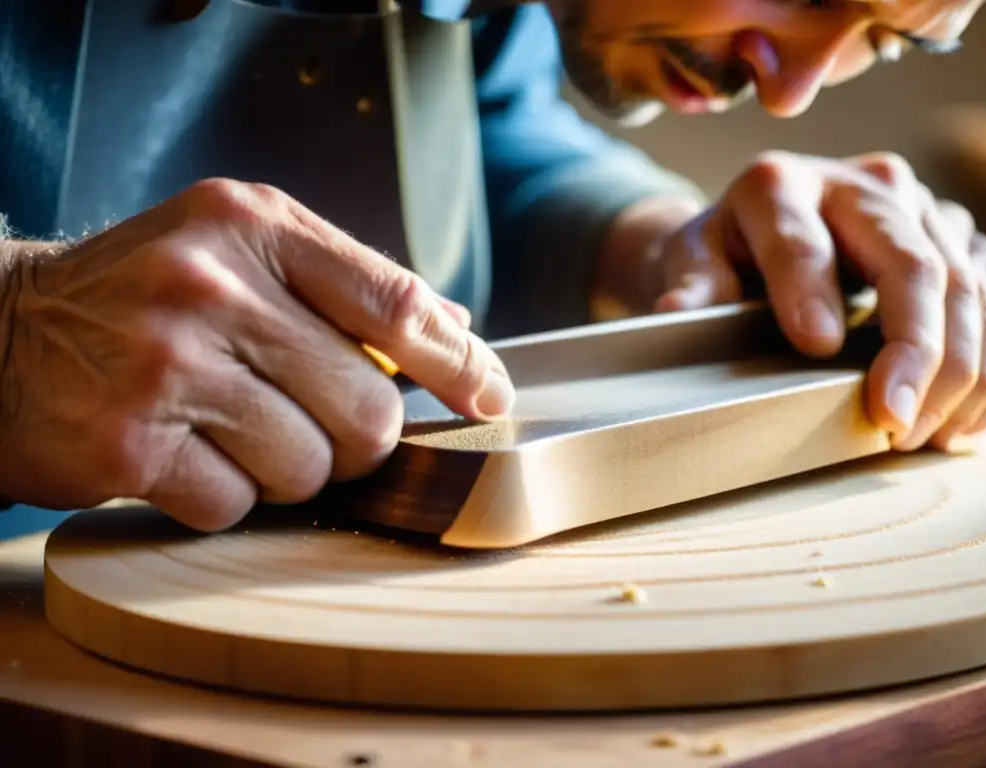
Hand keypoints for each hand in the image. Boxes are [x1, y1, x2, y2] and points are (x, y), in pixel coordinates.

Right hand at [0, 179, 513, 528]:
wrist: (4, 333)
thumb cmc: (144, 297)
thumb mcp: (242, 251)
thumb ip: (349, 284)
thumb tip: (455, 329)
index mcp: (255, 227)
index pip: (395, 302)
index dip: (458, 362)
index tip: (489, 396)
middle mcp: (213, 286)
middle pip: (367, 408)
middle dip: (355, 437)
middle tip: (308, 421)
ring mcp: (169, 365)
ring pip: (310, 466)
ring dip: (286, 468)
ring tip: (231, 431)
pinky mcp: (130, 444)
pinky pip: (237, 504)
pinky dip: (225, 495)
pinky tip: (184, 456)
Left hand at [651, 151, 985, 451]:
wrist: (766, 226)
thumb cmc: (726, 251)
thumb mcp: (692, 259)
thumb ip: (692, 283)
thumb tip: (677, 311)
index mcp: (784, 182)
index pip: (802, 240)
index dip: (809, 293)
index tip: (815, 350)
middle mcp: (866, 184)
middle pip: (914, 264)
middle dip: (916, 353)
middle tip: (893, 426)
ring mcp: (923, 209)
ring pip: (970, 288)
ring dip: (964, 372)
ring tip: (925, 436)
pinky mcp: (960, 241)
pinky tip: (970, 418)